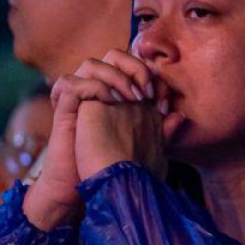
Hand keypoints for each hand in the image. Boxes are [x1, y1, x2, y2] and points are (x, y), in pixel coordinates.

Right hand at [52, 53, 164, 194]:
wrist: (94, 188)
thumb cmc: (119, 168)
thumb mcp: (146, 146)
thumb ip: (162, 130)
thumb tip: (179, 116)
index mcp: (117, 95)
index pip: (133, 67)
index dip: (151, 76)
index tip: (164, 104)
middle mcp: (98, 92)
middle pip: (112, 56)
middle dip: (134, 68)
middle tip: (147, 95)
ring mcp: (80, 99)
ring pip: (91, 64)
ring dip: (115, 76)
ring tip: (131, 99)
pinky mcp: (64, 110)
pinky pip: (70, 83)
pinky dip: (93, 87)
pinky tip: (112, 102)